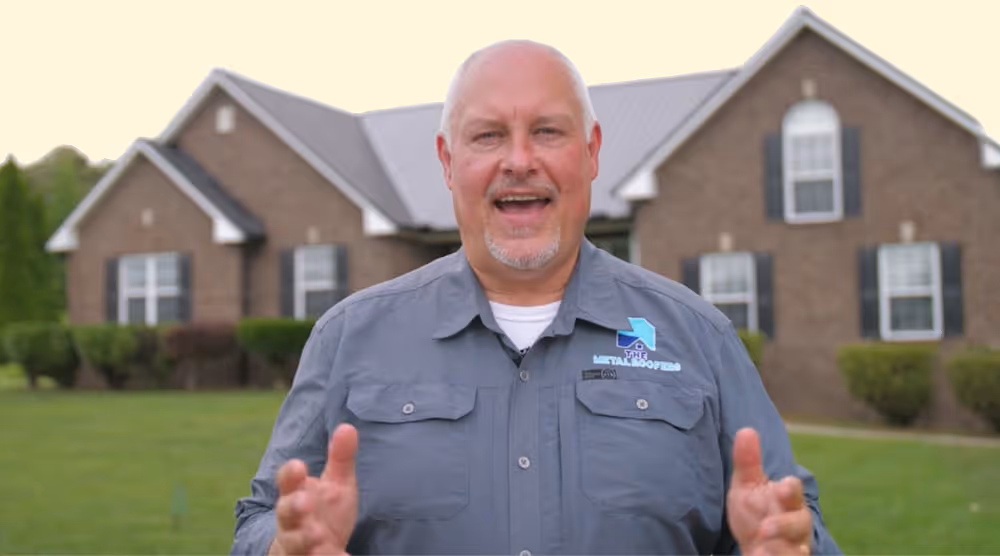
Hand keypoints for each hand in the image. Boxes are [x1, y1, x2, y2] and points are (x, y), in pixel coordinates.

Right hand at [270, 424, 358, 555]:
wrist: (312, 550)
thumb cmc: (323, 512)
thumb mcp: (336, 484)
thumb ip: (339, 459)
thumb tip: (348, 427)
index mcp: (297, 494)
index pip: (287, 482)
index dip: (290, 474)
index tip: (298, 465)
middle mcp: (293, 520)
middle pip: (286, 513)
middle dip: (293, 507)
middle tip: (305, 502)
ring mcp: (299, 544)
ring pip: (295, 542)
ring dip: (304, 538)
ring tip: (317, 535)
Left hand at [727, 428, 811, 555]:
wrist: (756, 548)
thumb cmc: (755, 514)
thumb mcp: (747, 486)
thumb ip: (748, 461)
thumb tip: (746, 430)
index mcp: (788, 500)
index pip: (794, 492)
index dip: (790, 490)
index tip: (782, 487)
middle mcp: (796, 525)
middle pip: (800, 524)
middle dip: (785, 525)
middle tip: (765, 528)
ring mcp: (794, 547)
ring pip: (795, 550)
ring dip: (778, 549)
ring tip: (759, 547)